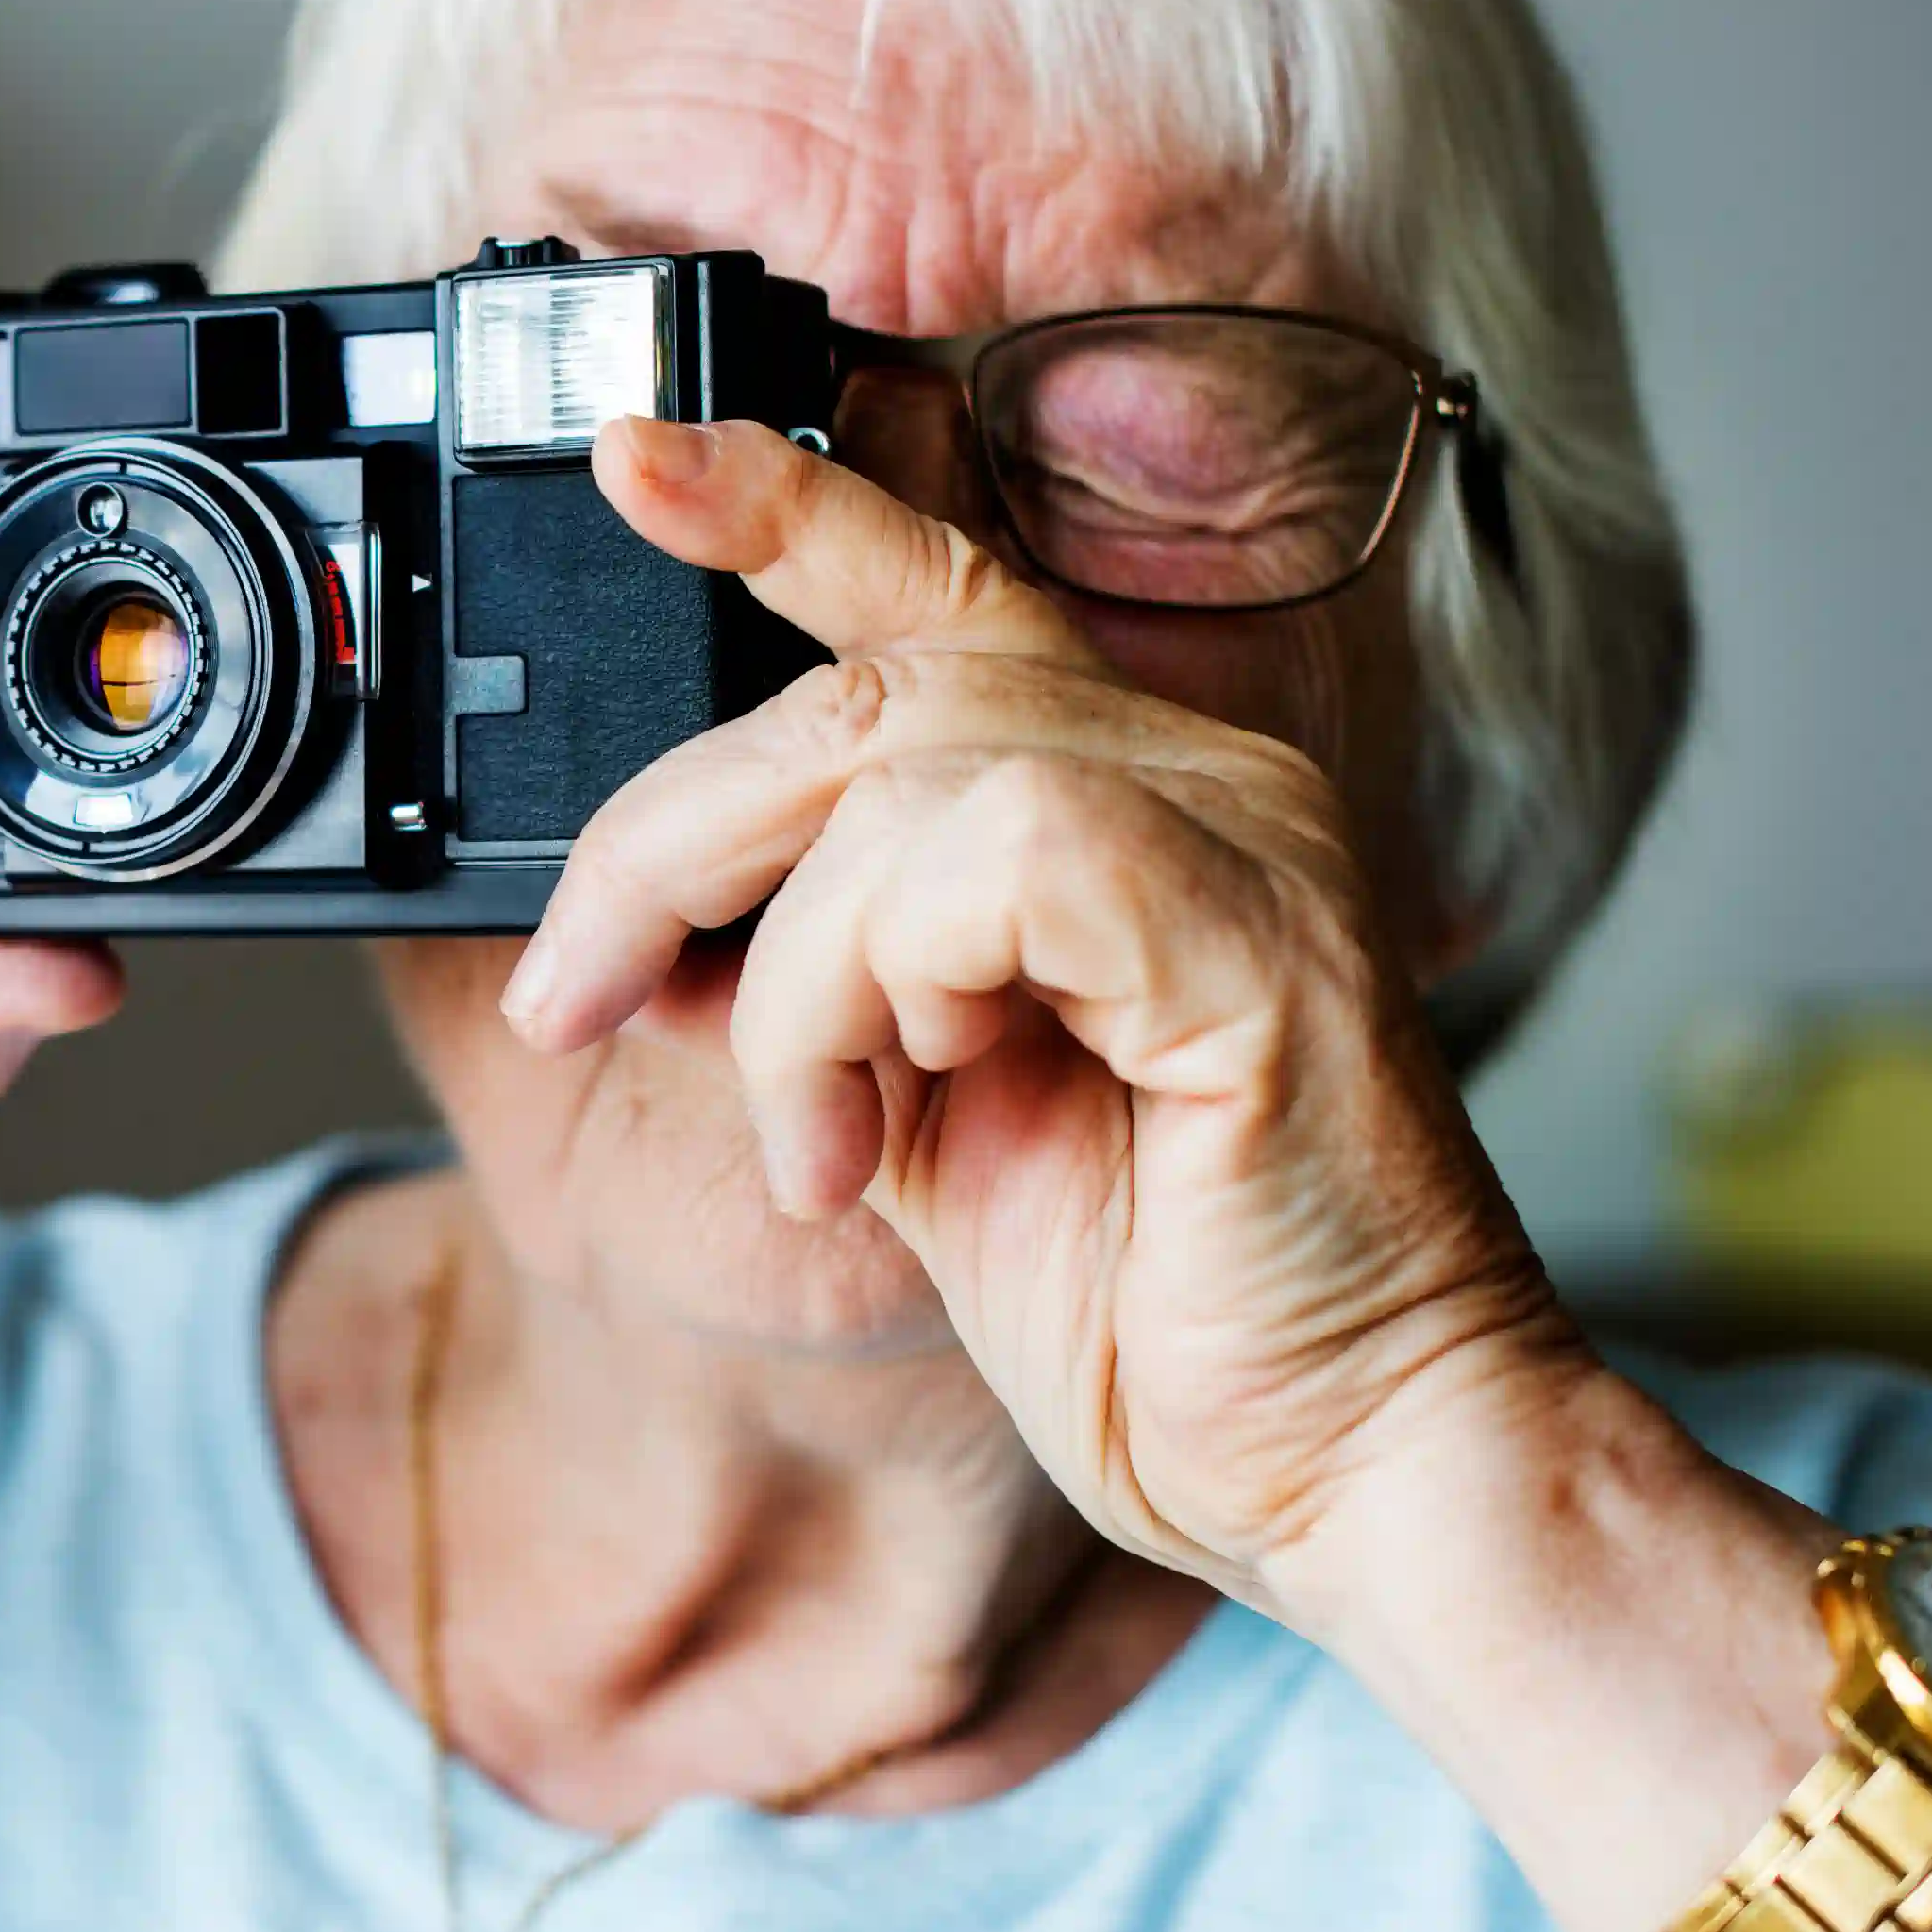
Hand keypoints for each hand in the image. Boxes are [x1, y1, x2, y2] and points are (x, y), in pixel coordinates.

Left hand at [500, 415, 1585, 1607]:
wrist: (1359, 1472)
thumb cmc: (1175, 1318)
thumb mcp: (914, 1131)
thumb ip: (797, 1002)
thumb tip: (638, 938)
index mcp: (1121, 810)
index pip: (936, 593)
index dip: (779, 505)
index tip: (629, 458)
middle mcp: (1196, 779)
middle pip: (853, 689)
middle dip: (659, 844)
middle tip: (571, 1003)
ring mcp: (1241, 837)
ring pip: (894, 772)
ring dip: (790, 979)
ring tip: (830, 1135)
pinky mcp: (1252, 929)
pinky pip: (988, 858)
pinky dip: (884, 993)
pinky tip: (915, 1116)